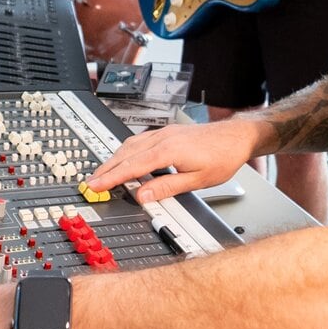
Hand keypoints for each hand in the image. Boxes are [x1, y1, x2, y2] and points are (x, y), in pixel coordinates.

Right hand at [87, 117, 259, 203]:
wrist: (236, 137)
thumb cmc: (222, 157)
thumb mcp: (197, 180)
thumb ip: (166, 188)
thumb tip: (142, 196)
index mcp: (168, 151)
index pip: (132, 166)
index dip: (111, 178)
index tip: (95, 186)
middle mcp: (162, 139)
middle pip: (125, 154)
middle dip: (106, 168)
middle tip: (91, 183)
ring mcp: (164, 133)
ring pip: (130, 145)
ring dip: (114, 159)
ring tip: (103, 173)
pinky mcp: (167, 132)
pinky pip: (139, 140)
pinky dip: (126, 151)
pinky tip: (125, 158)